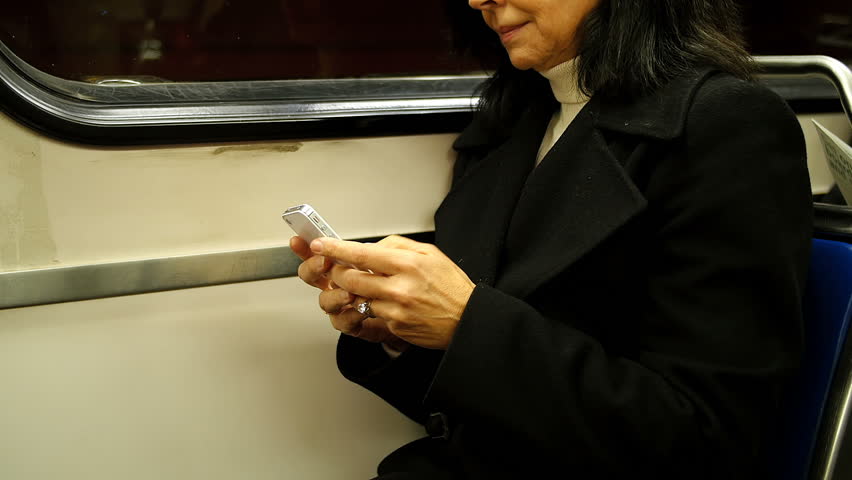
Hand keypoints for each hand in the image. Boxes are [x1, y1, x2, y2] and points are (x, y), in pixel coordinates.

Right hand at [291, 236, 405, 348]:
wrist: (414, 312)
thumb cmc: (401, 286)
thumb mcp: (395, 260)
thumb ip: (380, 250)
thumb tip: (370, 244)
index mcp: (344, 264)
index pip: (319, 253)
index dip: (305, 247)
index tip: (299, 240)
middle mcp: (338, 284)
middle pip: (311, 275)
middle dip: (313, 267)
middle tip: (325, 262)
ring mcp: (343, 304)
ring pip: (324, 300)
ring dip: (335, 295)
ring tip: (350, 292)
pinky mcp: (352, 323)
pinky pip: (342, 321)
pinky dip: (351, 314)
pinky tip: (363, 309)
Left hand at [312, 235, 475, 349]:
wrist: (467, 320)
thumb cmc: (451, 286)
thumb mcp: (430, 254)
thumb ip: (398, 245)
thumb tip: (373, 246)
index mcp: (407, 264)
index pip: (361, 254)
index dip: (336, 249)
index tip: (320, 244)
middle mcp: (399, 287)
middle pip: (350, 278)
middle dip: (339, 273)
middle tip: (341, 269)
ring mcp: (395, 309)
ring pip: (358, 297)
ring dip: (357, 291)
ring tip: (371, 285)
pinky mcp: (394, 326)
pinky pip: (373, 313)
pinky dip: (375, 306)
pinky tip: (392, 303)